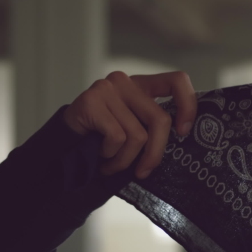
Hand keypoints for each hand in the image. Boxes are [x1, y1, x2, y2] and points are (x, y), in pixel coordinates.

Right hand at [62, 71, 196, 178]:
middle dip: (155, 153)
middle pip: (160, 119)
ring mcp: (107, 88)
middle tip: (144, 171)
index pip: (177, 81)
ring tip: (113, 164)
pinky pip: (117, 138)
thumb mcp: (136, 129)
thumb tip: (186, 139)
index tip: (184, 131)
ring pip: (137, 135)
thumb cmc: (106, 141)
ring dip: (126, 160)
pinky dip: (111, 156)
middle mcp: (126, 82)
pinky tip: (101, 156)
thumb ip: (155, 127)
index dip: (188, 105)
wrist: (64, 147)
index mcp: (143, 85)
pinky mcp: (91, 101)